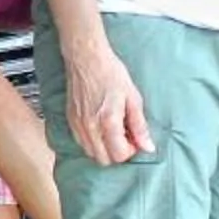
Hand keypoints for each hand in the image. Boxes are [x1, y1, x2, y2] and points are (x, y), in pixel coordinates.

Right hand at [62, 40, 153, 165]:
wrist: (86, 58)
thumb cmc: (111, 74)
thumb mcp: (133, 98)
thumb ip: (140, 126)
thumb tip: (148, 147)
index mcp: (108, 122)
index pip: (119, 155)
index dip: (131, 150)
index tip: (135, 138)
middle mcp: (90, 128)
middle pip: (104, 160)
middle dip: (117, 152)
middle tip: (125, 136)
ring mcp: (77, 126)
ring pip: (91, 154)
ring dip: (104, 149)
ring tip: (112, 131)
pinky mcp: (70, 121)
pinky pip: (81, 143)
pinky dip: (93, 142)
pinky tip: (100, 127)